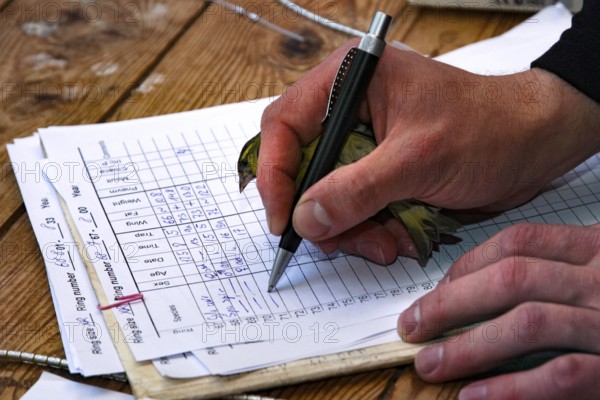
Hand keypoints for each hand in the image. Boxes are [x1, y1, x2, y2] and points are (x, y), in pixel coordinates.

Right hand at [257, 40, 599, 262]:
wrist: (535, 144)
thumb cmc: (488, 129)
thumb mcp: (419, 160)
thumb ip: (357, 190)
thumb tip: (305, 218)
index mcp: (351, 80)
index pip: (285, 125)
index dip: (276, 175)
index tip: (284, 220)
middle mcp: (349, 108)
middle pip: (303, 167)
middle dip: (322, 212)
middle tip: (340, 242)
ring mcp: (363, 143)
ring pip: (327, 195)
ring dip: (350, 228)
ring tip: (385, 244)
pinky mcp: (378, 170)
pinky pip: (354, 207)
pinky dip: (369, 229)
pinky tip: (398, 237)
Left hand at [398, 223, 599, 399]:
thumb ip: (558, 271)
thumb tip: (473, 288)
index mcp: (597, 247)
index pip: (517, 242)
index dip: (467, 265)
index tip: (436, 289)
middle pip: (510, 278)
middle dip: (449, 303)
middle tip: (411, 326)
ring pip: (528, 322)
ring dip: (468, 346)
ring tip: (429, 365)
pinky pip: (563, 374)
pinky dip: (513, 388)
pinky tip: (475, 396)